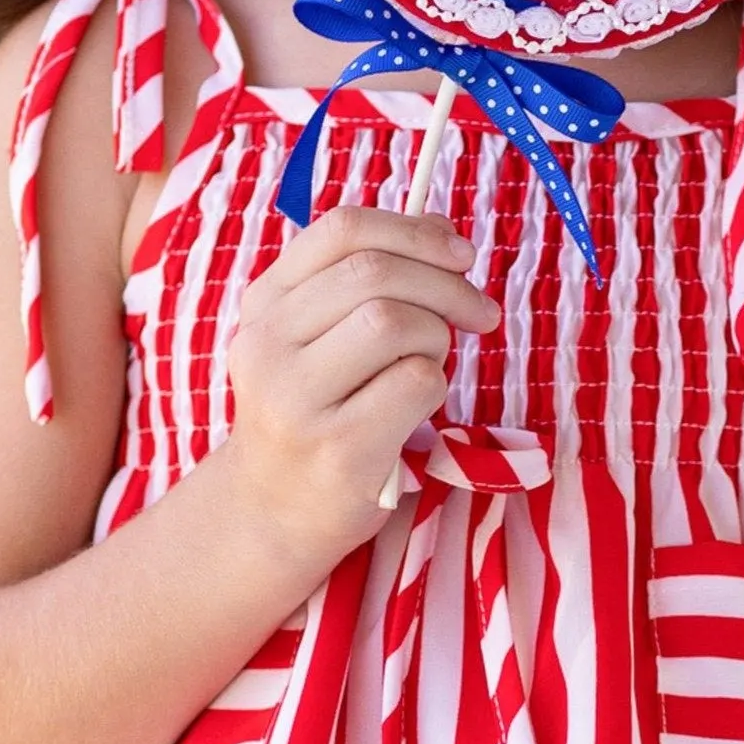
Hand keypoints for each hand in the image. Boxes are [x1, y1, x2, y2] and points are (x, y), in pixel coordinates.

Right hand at [223, 206, 498, 553]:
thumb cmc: (315, 415)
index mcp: (264, 305)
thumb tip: (442, 231)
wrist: (273, 513)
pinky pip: (418, 382)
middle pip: (375, 274)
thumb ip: (366, 282)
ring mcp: (296, 400)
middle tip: (479, 313)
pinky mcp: (338, 448)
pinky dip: (436, 385)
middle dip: (446, 285)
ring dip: (436, 338)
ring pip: (395, 322)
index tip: (460, 253)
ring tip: (429, 366)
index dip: (414, 231)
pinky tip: (415, 410)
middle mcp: (267, 346)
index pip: (342, 231)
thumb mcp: (317, 340)